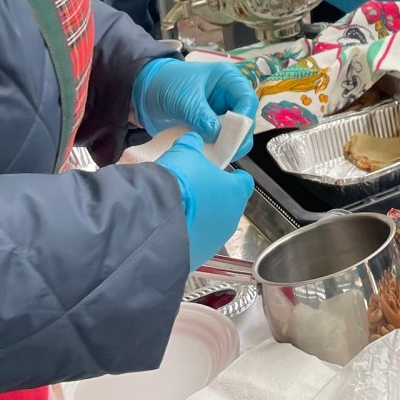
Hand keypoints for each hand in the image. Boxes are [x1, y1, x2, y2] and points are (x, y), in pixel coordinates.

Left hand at [132, 58, 258, 157]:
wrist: (144, 93)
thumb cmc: (166, 84)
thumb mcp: (185, 98)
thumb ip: (202, 116)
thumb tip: (217, 135)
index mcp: (228, 79)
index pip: (247, 100)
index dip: (244, 119)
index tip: (234, 136)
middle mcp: (229, 95)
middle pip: (245, 119)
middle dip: (238, 136)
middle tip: (226, 151)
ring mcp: (221, 112)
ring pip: (235, 132)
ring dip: (227, 144)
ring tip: (215, 155)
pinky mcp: (211, 126)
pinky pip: (221, 139)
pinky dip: (217, 148)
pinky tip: (209, 155)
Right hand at [153, 132, 255, 270]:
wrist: (157, 221)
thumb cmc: (179, 182)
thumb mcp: (185, 153)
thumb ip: (192, 146)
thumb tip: (193, 141)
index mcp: (236, 192)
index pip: (243, 182)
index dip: (231, 177)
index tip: (217, 174)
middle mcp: (232, 219)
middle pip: (227, 206)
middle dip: (212, 200)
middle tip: (191, 192)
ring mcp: (215, 241)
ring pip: (211, 227)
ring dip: (199, 220)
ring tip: (178, 211)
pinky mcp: (198, 257)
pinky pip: (194, 243)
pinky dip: (186, 237)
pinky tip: (170, 229)